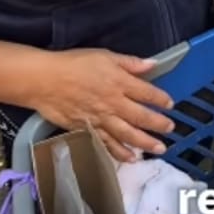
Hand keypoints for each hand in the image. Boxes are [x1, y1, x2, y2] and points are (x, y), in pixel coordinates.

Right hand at [35, 49, 175, 161]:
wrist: (44, 80)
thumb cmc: (72, 64)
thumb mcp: (103, 55)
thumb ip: (129, 62)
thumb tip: (152, 64)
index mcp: (119, 82)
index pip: (147, 93)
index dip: (161, 99)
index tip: (169, 104)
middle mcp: (114, 103)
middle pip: (142, 117)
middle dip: (159, 124)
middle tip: (170, 128)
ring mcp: (102, 119)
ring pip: (129, 134)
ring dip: (146, 143)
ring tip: (159, 148)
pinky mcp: (88, 130)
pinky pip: (108, 144)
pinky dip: (120, 152)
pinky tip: (130, 158)